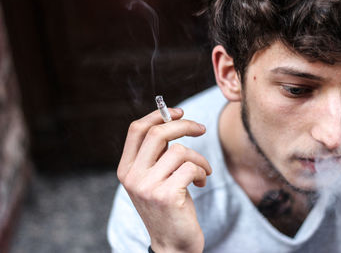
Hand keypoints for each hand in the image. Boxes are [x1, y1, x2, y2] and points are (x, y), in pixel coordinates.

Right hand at [117, 108, 211, 252]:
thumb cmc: (167, 207)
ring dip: (199, 158)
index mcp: (126, 169)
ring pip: (180, 151)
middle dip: (184, 125)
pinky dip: (202, 171)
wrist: (172, 244)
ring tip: (202, 171)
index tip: (178, 112)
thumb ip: (157, 154)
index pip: (136, 130)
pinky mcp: (167, 196)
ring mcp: (148, 186)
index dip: (158, 115)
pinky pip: (191, 167)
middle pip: (158, 133)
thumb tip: (172, 121)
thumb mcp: (154, 178)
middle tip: (201, 129)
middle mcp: (132, 176)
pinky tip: (201, 182)